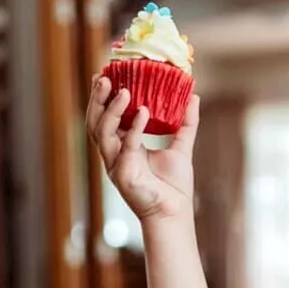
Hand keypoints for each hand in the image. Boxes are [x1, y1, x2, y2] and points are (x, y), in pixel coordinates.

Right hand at [86, 74, 200, 220]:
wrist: (175, 212)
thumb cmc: (174, 186)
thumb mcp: (181, 146)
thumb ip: (186, 122)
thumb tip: (194, 95)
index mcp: (122, 147)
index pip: (104, 118)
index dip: (101, 98)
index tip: (106, 74)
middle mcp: (113, 155)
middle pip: (95, 122)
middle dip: (97, 100)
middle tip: (105, 77)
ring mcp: (115, 165)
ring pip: (102, 133)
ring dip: (111, 110)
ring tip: (124, 91)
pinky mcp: (123, 175)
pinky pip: (126, 146)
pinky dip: (133, 128)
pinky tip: (142, 111)